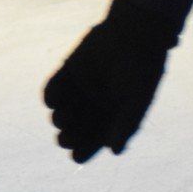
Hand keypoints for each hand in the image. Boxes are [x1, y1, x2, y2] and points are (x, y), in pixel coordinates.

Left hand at [43, 0, 181, 163]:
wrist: (134, 34)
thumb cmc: (142, 70)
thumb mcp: (138, 101)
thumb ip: (126, 125)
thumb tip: (114, 151)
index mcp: (112, 116)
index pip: (94, 139)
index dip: (84, 150)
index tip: (76, 157)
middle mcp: (94, 105)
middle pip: (75, 129)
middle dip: (68, 137)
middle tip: (64, 139)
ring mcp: (80, 89)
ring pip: (61, 112)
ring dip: (58, 119)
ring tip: (62, 118)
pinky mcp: (68, 72)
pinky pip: (53, 89)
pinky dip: (51, 96)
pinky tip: (53, 101)